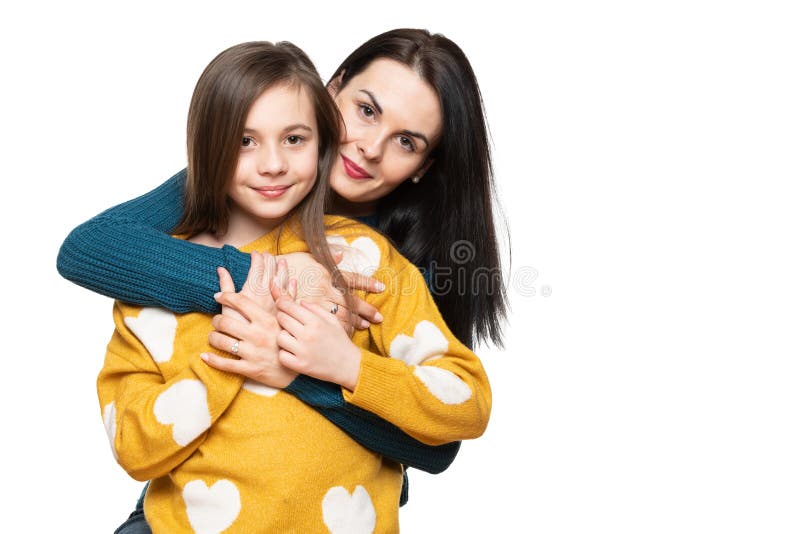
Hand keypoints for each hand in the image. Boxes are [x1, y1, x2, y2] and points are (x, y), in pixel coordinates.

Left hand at [202, 252, 297, 388]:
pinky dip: (211, 359)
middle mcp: (258, 335)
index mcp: (266, 320)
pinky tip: (205, 356)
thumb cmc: (288, 341)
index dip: (225, 296)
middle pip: (225, 322)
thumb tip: (274, 277)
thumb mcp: (285, 318)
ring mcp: (253, 353)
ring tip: (214, 336)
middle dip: (216, 320)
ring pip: (221, 341)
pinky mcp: (249, 369)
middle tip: (216, 321)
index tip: (218, 296)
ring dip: (213, 338)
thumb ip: (279, 298)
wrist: (296, 371)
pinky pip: (224, 363)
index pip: (240, 302)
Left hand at [274, 297, 361, 390]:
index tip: (280, 303)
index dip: (282, 303)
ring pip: (280, 337)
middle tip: (287, 320)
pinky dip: (285, 353)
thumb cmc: (340, 341)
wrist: (348, 365)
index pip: (291, 308)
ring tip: (292, 338)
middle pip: (282, 320)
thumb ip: (316, 308)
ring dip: (284, 336)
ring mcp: (302, 351)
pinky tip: (293, 351)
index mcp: (316, 322)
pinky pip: (281, 355)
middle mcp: (308, 335)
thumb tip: (300, 302)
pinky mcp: (300, 365)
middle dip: (282, 317)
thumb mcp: (332, 320)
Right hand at [279, 251, 384, 330]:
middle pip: (351, 302)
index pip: (352, 278)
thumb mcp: (306, 256)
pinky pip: (326, 325)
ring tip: (365, 326)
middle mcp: (324, 290)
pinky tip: (345, 333)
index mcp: (326, 274)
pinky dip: (337, 329)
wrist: (264, 281)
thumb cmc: (286, 266)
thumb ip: (325, 256)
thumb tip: (341, 255)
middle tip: (379, 318)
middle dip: (366, 310)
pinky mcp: (308, 317)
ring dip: (354, 322)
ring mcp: (316, 304)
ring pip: (341, 315)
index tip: (381, 287)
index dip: (367, 283)